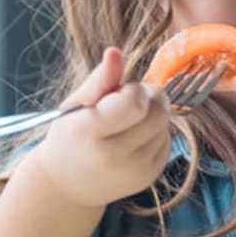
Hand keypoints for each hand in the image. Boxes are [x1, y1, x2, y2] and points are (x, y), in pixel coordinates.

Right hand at [25, 47, 171, 208]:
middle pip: (159, 112)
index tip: (120, 92)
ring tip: (127, 124)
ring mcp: (135, 170)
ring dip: (152, 117)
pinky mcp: (150, 176)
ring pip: (166, 125)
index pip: (135, 102)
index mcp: (89, 132)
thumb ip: (100, 79)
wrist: (68, 184)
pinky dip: (155, 134)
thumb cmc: (70, 136)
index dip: (134, 90)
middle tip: (129, 102)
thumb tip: (116, 52)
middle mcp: (114, 156)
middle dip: (150, 98)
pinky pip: (167, 141)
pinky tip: (133, 140)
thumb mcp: (76, 105)